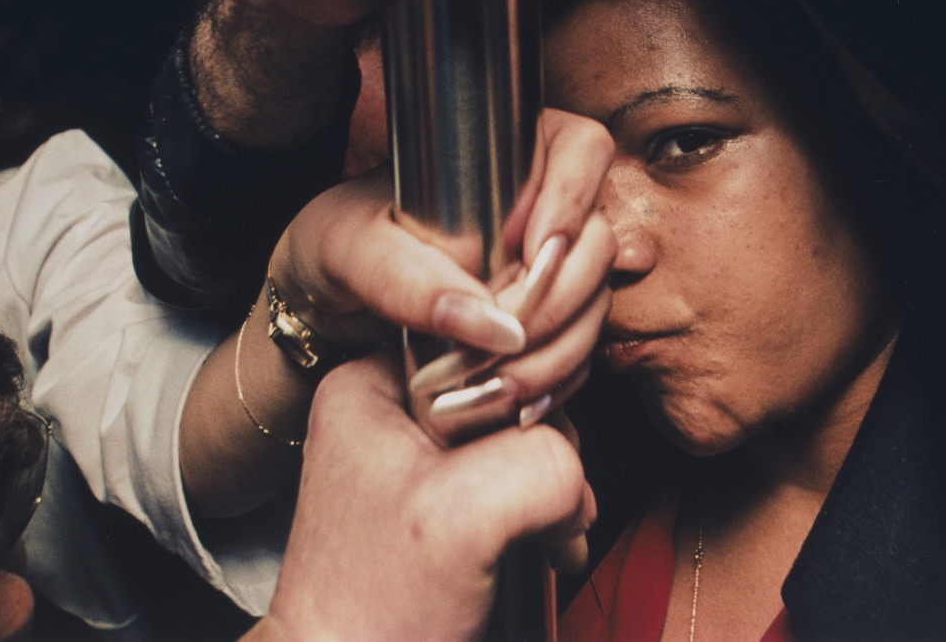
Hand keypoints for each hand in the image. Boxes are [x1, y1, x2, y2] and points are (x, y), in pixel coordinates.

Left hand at [255, 354, 592, 641]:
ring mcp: (418, 462)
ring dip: (552, 491)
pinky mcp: (445, 505)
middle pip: (510, 391)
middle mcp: (391, 414)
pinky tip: (547, 548)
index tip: (542, 428)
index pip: (477, 335)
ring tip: (547, 536)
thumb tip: (574, 462)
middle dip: (546, 450)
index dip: (525, 379)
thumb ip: (539, 461)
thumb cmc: (373, 610)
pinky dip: (544, 517)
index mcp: (371, 385)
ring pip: (523, 440)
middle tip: (547, 504)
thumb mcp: (462, 516)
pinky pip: (517, 483)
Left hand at [272, 107, 615, 408]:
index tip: (530, 253)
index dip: (571, 201)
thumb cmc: (333, 246)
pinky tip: (513, 400)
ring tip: (496, 383)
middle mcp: (538, 202)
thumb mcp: (350, 249)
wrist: (324, 303)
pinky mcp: (545, 320)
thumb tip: (492, 326)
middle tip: (502, 340)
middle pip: (596, 240)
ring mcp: (548, 265)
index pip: (582, 149)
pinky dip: (553, 380)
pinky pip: (580, 349)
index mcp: (502, 152)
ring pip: (595, 301)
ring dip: (556, 350)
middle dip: (558, 299)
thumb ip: (410, 279)